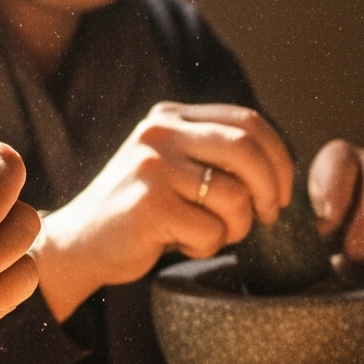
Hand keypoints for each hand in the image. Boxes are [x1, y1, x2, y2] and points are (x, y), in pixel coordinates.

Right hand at [34, 103, 296, 321]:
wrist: (79, 244)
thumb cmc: (142, 213)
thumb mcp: (176, 168)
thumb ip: (216, 156)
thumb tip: (282, 170)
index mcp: (171, 117)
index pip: (247, 121)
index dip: (279, 157)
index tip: (284, 192)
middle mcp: (160, 133)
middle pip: (247, 149)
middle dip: (271, 189)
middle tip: (268, 216)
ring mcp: (152, 166)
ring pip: (234, 196)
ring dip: (237, 227)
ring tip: (211, 235)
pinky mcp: (149, 204)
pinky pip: (211, 230)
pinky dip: (207, 247)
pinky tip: (180, 244)